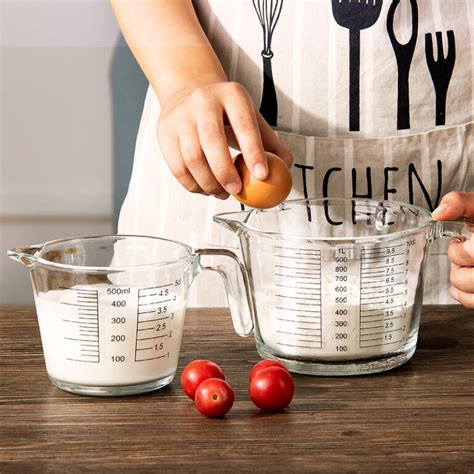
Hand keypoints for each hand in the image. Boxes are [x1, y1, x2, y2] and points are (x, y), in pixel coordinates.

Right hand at [156, 82, 291, 198]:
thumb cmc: (225, 111)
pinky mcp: (165, 133)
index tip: (262, 176)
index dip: (253, 152)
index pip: (244, 124)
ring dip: (208, 183)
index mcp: (231, 95)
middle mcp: (203, 101)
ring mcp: (180, 116)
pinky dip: (192, 185)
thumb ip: (270, 143)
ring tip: (221, 193)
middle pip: (212, 141)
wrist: (188, 91)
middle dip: (225, 172)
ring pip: (192, 158)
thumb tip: (285, 167)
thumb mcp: (250, 117)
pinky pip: (177, 167)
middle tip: (237, 190)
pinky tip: (205, 189)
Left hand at [432, 192, 473, 308]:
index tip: (459, 241)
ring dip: (461, 279)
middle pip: (467, 278)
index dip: (458, 251)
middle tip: (463, 252)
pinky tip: (463, 284)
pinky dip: (465, 296)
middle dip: (458, 264)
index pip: (471, 254)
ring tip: (467, 265)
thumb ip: (460, 202)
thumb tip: (439, 214)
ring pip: (472, 292)